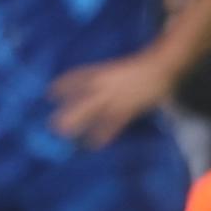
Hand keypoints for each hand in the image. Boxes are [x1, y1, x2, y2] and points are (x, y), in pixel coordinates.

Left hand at [49, 48, 176, 146]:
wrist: (161, 67)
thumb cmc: (141, 68)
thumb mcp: (119, 71)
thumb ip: (106, 80)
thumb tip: (96, 89)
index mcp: (103, 72)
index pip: (77, 77)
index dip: (63, 85)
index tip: (49, 93)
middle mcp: (105, 85)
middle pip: (82, 99)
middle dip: (68, 111)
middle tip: (52, 124)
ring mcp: (116, 97)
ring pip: (93, 112)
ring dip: (79, 122)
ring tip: (65, 133)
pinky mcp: (128, 108)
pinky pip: (113, 123)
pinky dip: (104, 134)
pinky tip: (95, 144)